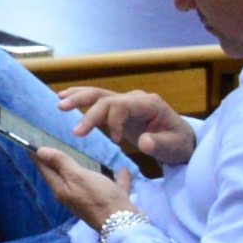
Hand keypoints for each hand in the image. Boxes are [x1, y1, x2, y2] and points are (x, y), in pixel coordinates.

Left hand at [35, 144, 133, 230]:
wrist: (124, 224)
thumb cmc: (98, 197)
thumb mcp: (77, 177)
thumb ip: (61, 164)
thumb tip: (40, 151)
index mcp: (62, 189)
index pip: (45, 169)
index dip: (38, 156)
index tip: (30, 143)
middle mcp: (73, 196)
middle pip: (63, 175)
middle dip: (58, 161)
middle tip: (55, 144)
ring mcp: (91, 201)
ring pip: (86, 182)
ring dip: (86, 171)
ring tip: (87, 156)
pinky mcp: (108, 203)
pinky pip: (110, 187)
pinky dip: (114, 179)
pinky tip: (122, 171)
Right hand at [57, 83, 194, 170]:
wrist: (181, 139)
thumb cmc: (178, 143)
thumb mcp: (174, 146)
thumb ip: (159, 144)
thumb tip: (144, 142)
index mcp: (149, 104)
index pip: (123, 105)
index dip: (114, 121)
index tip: (115, 141)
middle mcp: (135, 98)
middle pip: (107, 98)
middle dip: (87, 109)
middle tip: (72, 124)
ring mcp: (126, 101)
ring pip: (99, 95)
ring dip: (79, 98)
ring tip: (60, 103)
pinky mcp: (120, 108)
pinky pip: (98, 100)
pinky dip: (82, 98)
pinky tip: (64, 98)